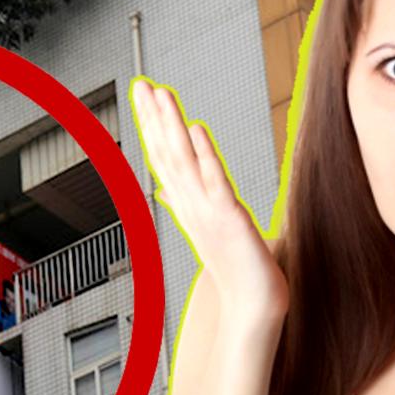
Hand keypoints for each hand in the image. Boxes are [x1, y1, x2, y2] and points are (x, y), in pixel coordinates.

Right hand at [130, 77, 288, 327]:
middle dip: (154, 118)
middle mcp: (193, 206)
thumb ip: (183, 205)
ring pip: (183, 161)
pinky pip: (214, 181)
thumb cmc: (239, 273)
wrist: (253, 309)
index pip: (165, 158)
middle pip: (167, 153)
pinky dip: (204, 155)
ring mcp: (207, 212)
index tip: (145, 98)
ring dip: (171, 126)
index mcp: (189, 206)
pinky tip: (195, 130)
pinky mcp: (229, 219)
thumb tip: (164, 190)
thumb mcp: (207, 230)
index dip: (153, 126)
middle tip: (141, 85)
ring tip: (160, 95)